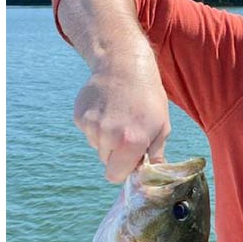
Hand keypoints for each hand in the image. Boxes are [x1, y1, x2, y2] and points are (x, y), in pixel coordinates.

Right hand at [73, 57, 170, 182]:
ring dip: (106, 138)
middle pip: (106, 161)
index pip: (115, 176)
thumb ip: (156, 154)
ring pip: (97, 146)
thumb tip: (152, 174)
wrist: (124, 65)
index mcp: (131, 142)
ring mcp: (91, 125)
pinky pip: (88, 132)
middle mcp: (108, 136)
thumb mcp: (162, 126)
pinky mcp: (79, 116)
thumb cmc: (148, 98)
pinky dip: (96, 125)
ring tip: (118, 116)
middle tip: (128, 131)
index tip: (130, 160)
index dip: (123, 170)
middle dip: (116, 153)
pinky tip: (107, 109)